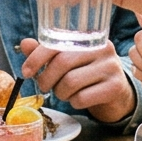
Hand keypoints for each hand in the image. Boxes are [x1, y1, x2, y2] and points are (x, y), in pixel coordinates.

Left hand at [16, 36, 133, 123]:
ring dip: (60, 92)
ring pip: (71, 82)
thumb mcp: (67, 61)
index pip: (57, 43)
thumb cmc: (87, 74)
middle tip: (44, 86)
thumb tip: (24, 44)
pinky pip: (82, 98)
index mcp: (89, 38)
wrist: (116, 93)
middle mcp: (103, 49)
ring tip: (64, 92)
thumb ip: (47, 53)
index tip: (26, 72)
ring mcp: (112, 67)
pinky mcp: (115, 87)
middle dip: (46, 79)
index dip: (37, 58)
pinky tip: (78, 99)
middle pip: (63, 62)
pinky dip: (74, 102)